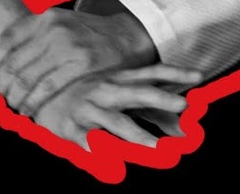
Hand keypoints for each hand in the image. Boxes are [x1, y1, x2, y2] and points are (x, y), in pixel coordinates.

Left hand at [0, 8, 157, 117]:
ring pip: (27, 79)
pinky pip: (47, 88)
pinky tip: (29, 110)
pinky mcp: (81, 63)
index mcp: (42, 17)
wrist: (124, 36)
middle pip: (13, 65)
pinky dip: (33, 103)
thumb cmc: (84, 36)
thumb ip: (32, 38)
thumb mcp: (58, 24)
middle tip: (0, 100)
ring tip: (14, 108)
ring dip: (15, 99)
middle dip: (2, 87)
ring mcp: (67, 45)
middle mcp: (52, 29)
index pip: (4, 43)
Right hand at [33, 65, 200, 150]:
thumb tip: (187, 132)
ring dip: (139, 136)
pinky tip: (112, 167)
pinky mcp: (72, 130)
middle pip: (137, 93)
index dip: (175, 72)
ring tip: (159, 149)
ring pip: (118, 124)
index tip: (198, 76)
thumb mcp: (121, 98)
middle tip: (182, 104)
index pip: (151, 73)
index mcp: (120, 81)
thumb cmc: (92, 100)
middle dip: (160, 97)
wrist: (41, 98)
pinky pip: (90, 144)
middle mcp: (106, 91)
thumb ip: (153, 113)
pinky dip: (100, 154)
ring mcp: (89, 109)